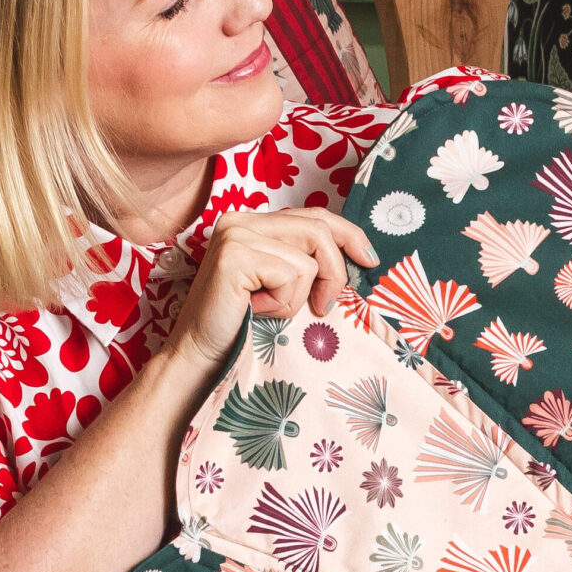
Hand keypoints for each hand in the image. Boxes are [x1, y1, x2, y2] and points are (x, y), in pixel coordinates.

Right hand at [168, 207, 375, 369]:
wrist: (202, 356)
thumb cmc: (245, 327)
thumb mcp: (283, 287)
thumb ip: (306, 262)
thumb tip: (360, 258)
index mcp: (254, 223)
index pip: (315, 215)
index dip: (349, 234)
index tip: (369, 260)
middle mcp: (241, 220)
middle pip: (318, 230)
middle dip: (333, 273)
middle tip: (323, 306)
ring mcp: (235, 234)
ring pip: (307, 260)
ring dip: (299, 297)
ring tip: (271, 309)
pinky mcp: (234, 256)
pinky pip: (291, 275)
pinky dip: (284, 303)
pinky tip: (258, 311)